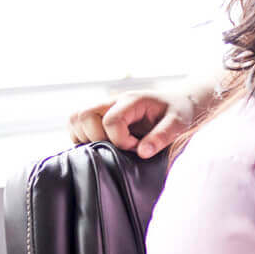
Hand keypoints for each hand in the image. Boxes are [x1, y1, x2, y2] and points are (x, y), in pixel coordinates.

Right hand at [67, 89, 197, 158]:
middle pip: (83, 115)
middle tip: (117, 147)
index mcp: (131, 101)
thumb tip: (142, 152)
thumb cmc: (178, 111)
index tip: (137, 147)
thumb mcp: (178, 123)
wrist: (178, 101)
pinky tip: (103, 145)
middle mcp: (112, 101)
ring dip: (86, 137)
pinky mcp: (99, 115)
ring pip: (75, 119)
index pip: (110, 120)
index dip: (120, 140)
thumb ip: (162, 136)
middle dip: (96, 137)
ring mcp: (103, 107)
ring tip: (109, 146)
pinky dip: (82, 137)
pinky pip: (76, 125)